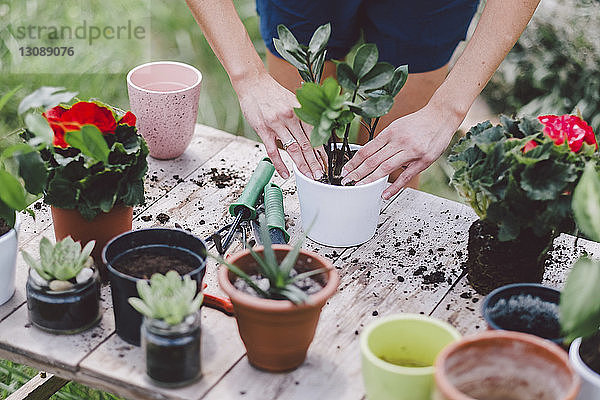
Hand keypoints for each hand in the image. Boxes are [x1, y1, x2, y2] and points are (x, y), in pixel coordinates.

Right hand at [234, 72, 324, 178]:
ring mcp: (276, 124)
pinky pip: (273, 151)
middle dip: (315, 162)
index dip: (322, 151)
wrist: (253, 83)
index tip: (327, 162)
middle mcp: (290, 117)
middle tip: (321, 174)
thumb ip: (304, 116)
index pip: (315, 134)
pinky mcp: (263, 130)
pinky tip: (285, 174)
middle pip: (306, 144)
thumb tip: (316, 133)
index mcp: (300, 110)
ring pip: (292, 149)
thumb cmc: (273, 93)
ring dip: (302, 165)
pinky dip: (280, 164)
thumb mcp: (294, 100)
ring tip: (308, 176)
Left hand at [340, 103, 460, 199]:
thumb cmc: (419, 122)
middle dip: (357, 172)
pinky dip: (394, 187)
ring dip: (370, 179)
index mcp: (390, 132)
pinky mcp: (422, 161)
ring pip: (385, 168)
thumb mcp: (398, 126)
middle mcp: (399, 141)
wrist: (442, 116)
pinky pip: (405, 177)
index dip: (354, 161)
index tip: (346, 170)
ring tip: (359, 187)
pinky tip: (384, 193)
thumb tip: (370, 154)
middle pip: (373, 160)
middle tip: (347, 181)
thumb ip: (385, 141)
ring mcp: (411, 152)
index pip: (367, 149)